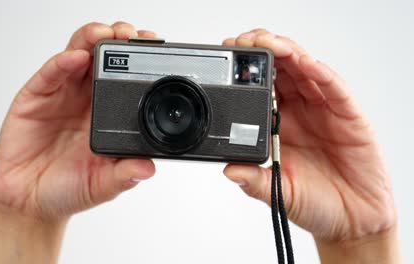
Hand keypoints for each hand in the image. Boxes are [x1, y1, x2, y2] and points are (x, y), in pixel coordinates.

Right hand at [0, 22, 156, 220]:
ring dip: (91, 40)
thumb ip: (124, 175)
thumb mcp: (103, 185)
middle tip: (131, 35)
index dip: (139, 59)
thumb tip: (148, 169)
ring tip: (104, 35)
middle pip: (103, 57)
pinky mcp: (36, 98)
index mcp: (108, 114)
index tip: (153, 48)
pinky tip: (76, 58)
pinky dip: (62, 63)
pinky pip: (50, 74)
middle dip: (118, 40)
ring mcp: (62, 95)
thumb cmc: (69, 190)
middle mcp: (87, 99)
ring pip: (78, 55)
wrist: (29, 201)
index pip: (126, 77)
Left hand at [222, 30, 396, 246]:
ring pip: (305, 71)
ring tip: (271, 44)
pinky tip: (308, 64)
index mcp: (278, 124)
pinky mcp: (348, 116)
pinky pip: (335, 90)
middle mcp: (299, 112)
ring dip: (289, 54)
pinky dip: (323, 75)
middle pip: (281, 71)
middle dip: (263, 52)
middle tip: (246, 42)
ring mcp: (323, 111)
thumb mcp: (278, 192)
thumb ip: (255, 181)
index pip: (261, 88)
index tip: (229, 59)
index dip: (246, 71)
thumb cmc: (315, 203)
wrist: (353, 221)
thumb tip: (228, 170)